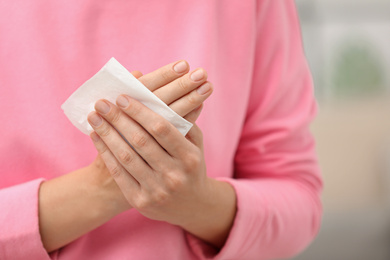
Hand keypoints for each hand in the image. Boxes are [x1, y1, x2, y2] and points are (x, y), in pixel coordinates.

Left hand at [88, 96, 209, 225]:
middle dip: (118, 119)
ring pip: (126, 156)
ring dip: (107, 134)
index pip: (161, 128)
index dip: (140, 112)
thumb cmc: (190, 167)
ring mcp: (157, 190)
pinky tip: (96, 137)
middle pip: (140, 141)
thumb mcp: (195, 145)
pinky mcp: (140, 201)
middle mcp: (174, 175)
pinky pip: (119, 173)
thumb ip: (186, 121)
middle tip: (102, 103)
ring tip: (94, 116)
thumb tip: (172, 94)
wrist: (190, 206)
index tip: (122, 97)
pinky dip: (105, 152)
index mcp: (189, 157)